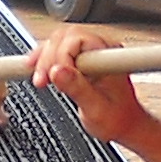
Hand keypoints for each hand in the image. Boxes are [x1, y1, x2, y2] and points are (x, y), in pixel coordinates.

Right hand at [28, 25, 146, 147]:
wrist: (125, 124)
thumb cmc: (117, 119)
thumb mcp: (95, 108)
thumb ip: (78, 89)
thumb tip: (57, 71)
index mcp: (108, 57)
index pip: (76, 40)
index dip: (59, 56)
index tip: (50, 77)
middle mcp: (101, 49)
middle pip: (64, 37)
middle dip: (48, 57)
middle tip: (41, 80)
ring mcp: (91, 53)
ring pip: (59, 41)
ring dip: (44, 57)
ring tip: (39, 78)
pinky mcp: (82, 59)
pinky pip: (59, 49)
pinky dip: (45, 59)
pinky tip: (36, 69)